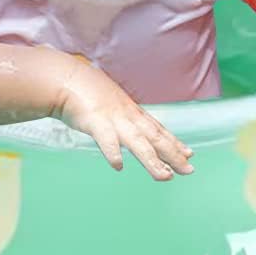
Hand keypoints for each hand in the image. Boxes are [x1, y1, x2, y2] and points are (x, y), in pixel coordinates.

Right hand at [56, 60, 193, 180]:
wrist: (66, 78)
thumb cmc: (87, 91)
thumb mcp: (112, 104)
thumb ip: (123, 117)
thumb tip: (131, 128)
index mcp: (132, 112)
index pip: (158, 130)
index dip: (174, 142)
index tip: (189, 154)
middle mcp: (128, 116)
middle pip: (155, 137)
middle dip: (173, 154)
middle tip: (189, 169)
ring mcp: (114, 119)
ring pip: (137, 142)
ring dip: (152, 160)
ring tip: (165, 176)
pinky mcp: (95, 121)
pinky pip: (106, 139)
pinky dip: (113, 152)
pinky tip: (118, 165)